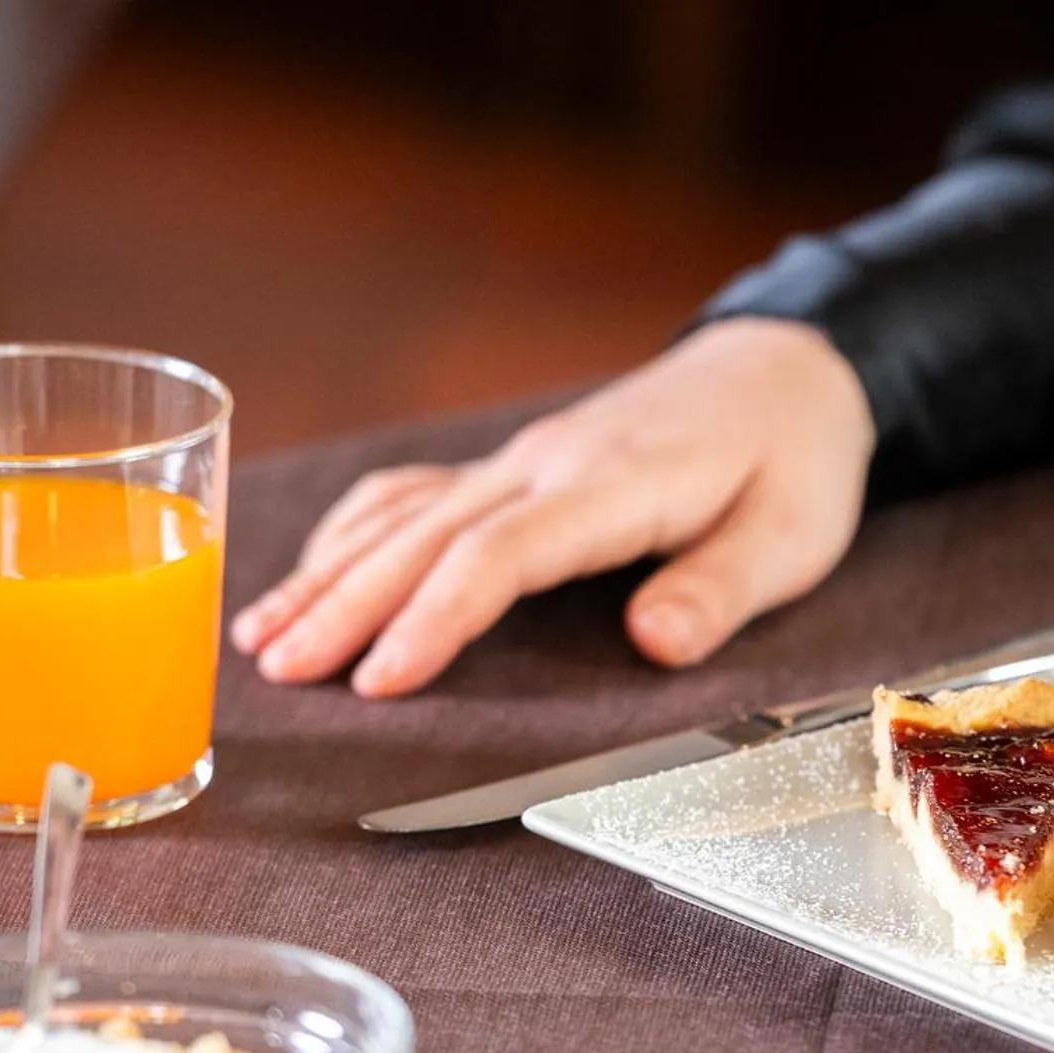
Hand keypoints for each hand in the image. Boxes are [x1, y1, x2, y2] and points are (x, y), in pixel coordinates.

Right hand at [231, 318, 874, 696]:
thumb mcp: (790, 535)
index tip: (381, 680)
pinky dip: (356, 532)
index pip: (502, 553)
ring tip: (261, 636)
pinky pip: (418, 491)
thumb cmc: (792, 461)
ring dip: (329, 571)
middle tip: (281, 672)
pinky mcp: (519, 462)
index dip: (435, 617)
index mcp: (614, 484)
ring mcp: (526, 458)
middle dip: (345, 604)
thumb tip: (655, 642)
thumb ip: (722, 589)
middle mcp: (549, 463)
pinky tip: (315, 573)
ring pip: (405, 511)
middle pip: (426, 534)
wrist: (783, 371)